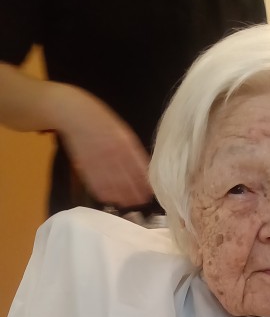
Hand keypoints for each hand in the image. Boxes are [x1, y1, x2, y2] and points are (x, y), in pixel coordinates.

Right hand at [53, 84, 152, 207]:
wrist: (71, 113)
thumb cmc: (99, 119)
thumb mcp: (121, 130)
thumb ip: (131, 149)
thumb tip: (143, 168)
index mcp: (126, 144)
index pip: (140, 170)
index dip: (146, 184)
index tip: (151, 192)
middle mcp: (114, 155)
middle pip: (128, 181)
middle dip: (136, 194)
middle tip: (142, 202)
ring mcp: (99, 162)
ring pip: (114, 187)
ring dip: (123, 198)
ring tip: (129, 203)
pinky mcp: (85, 167)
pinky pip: (97, 186)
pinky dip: (106, 195)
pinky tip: (112, 199)